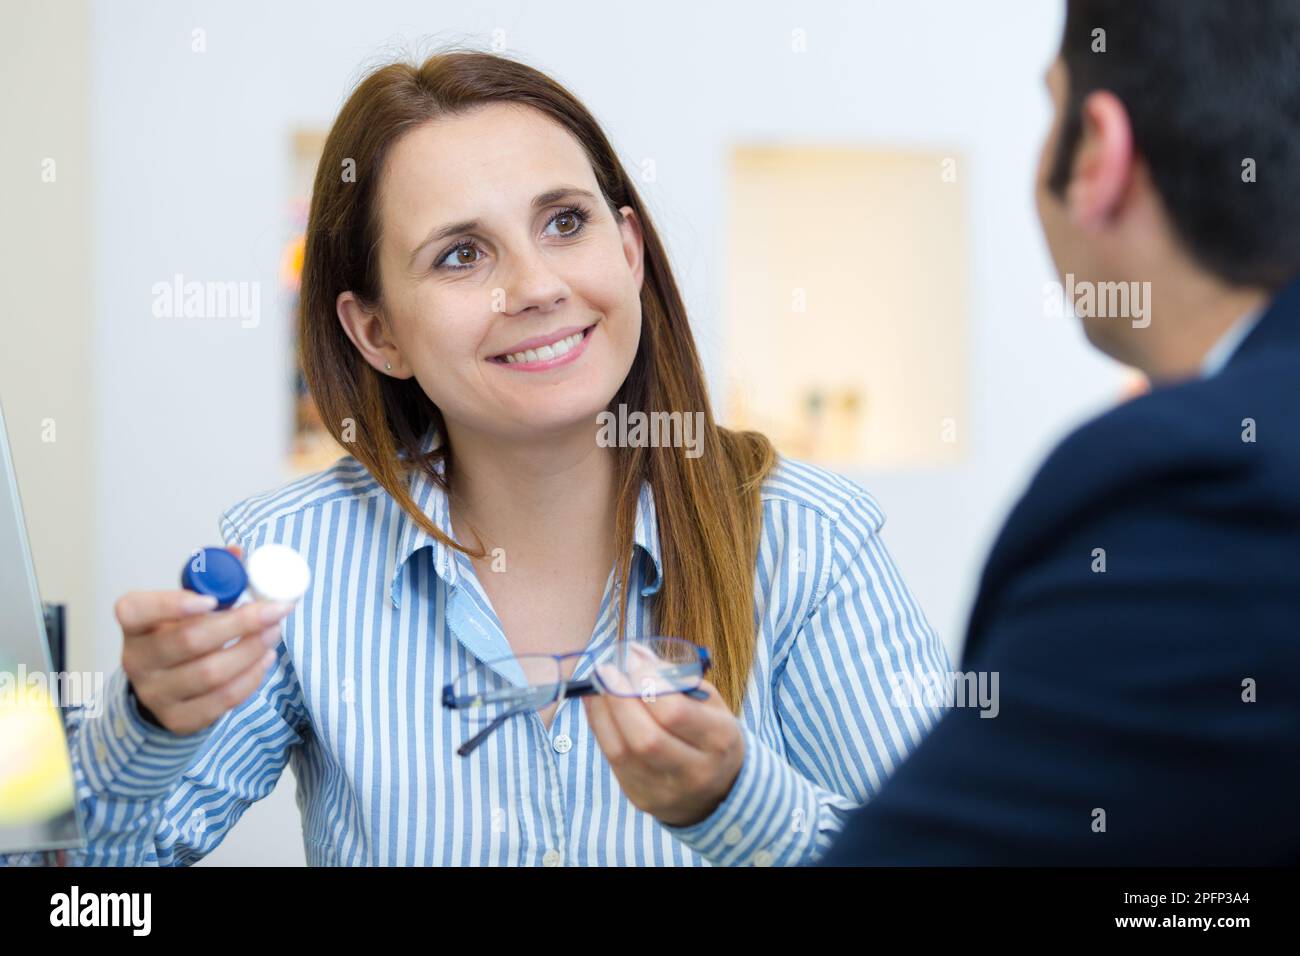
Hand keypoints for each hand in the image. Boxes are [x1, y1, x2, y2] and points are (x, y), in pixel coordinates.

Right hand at [115, 546, 291, 735]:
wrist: (165, 686)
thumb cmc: (180, 633)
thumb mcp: (187, 602)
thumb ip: (211, 578)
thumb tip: (237, 552)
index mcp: (134, 623)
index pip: (137, 611)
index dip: (172, 604)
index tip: (212, 598)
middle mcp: (137, 659)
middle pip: (189, 641)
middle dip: (240, 623)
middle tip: (275, 609)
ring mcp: (155, 694)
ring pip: (209, 673)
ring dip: (251, 649)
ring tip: (274, 631)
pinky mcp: (178, 720)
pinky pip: (221, 701)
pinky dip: (250, 678)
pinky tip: (265, 658)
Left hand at [582, 667, 744, 827]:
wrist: (720, 790)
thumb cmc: (710, 732)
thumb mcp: (708, 702)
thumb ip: (674, 676)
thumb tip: (634, 653)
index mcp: (719, 740)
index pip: (674, 713)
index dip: (647, 682)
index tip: (632, 659)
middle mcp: (695, 772)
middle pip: (646, 738)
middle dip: (619, 698)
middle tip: (607, 670)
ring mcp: (666, 791)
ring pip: (622, 752)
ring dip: (603, 712)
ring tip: (597, 684)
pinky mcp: (641, 798)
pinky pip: (612, 761)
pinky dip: (599, 728)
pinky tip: (596, 705)